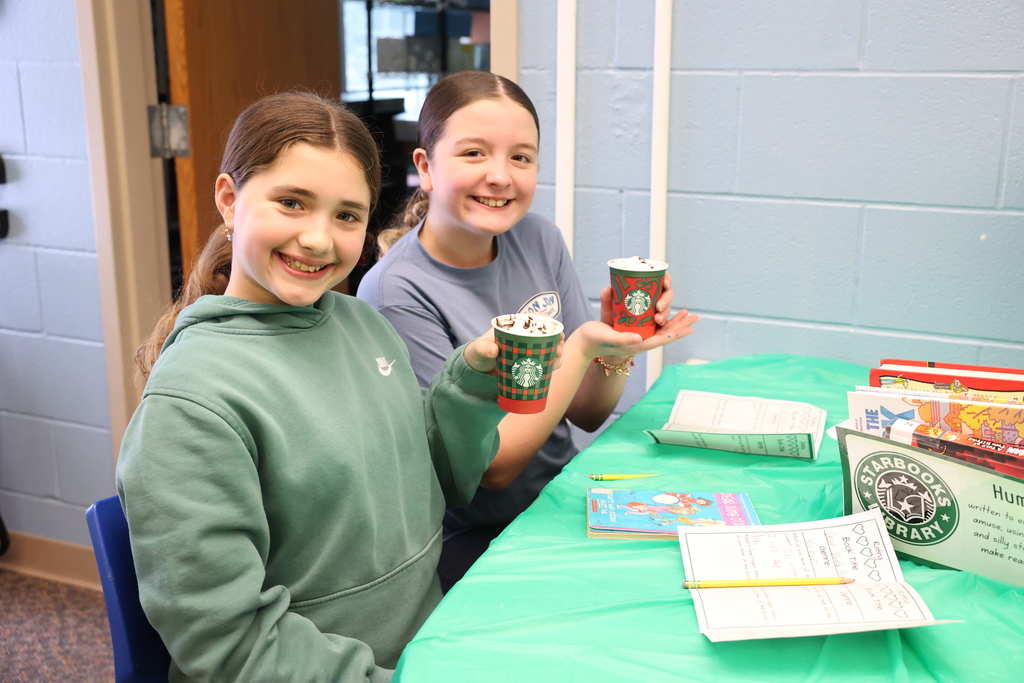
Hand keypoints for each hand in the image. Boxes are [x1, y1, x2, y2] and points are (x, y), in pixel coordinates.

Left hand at [463, 330, 565, 374]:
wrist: (477, 369)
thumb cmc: (478, 353)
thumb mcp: (479, 350)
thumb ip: (484, 348)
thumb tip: (494, 351)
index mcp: (515, 326)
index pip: (536, 320)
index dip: (550, 325)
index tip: (557, 334)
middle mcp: (524, 336)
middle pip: (547, 335)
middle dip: (558, 341)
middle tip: (559, 352)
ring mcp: (528, 349)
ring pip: (548, 348)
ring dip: (557, 353)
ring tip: (557, 361)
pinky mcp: (529, 362)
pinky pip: (544, 360)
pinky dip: (552, 363)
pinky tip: (554, 368)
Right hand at [571, 308, 699, 360]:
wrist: (584, 342)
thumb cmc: (595, 340)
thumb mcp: (609, 338)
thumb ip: (623, 338)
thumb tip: (640, 338)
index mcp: (637, 344)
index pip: (661, 339)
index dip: (676, 333)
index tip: (689, 328)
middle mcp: (639, 339)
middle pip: (665, 333)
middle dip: (680, 325)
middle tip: (694, 317)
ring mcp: (636, 333)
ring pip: (660, 328)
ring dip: (673, 320)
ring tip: (685, 313)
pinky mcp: (630, 327)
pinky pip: (649, 322)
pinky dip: (659, 315)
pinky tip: (664, 309)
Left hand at [599, 272, 675, 327]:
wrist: (609, 334)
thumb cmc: (610, 317)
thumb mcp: (608, 308)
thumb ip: (606, 299)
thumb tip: (607, 289)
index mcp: (644, 289)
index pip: (660, 279)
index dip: (667, 279)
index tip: (665, 283)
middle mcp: (653, 298)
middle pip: (667, 293)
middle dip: (666, 299)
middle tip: (658, 306)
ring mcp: (656, 311)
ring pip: (667, 308)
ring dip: (665, 313)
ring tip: (657, 319)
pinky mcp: (656, 323)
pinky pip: (665, 321)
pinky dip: (666, 322)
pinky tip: (660, 324)